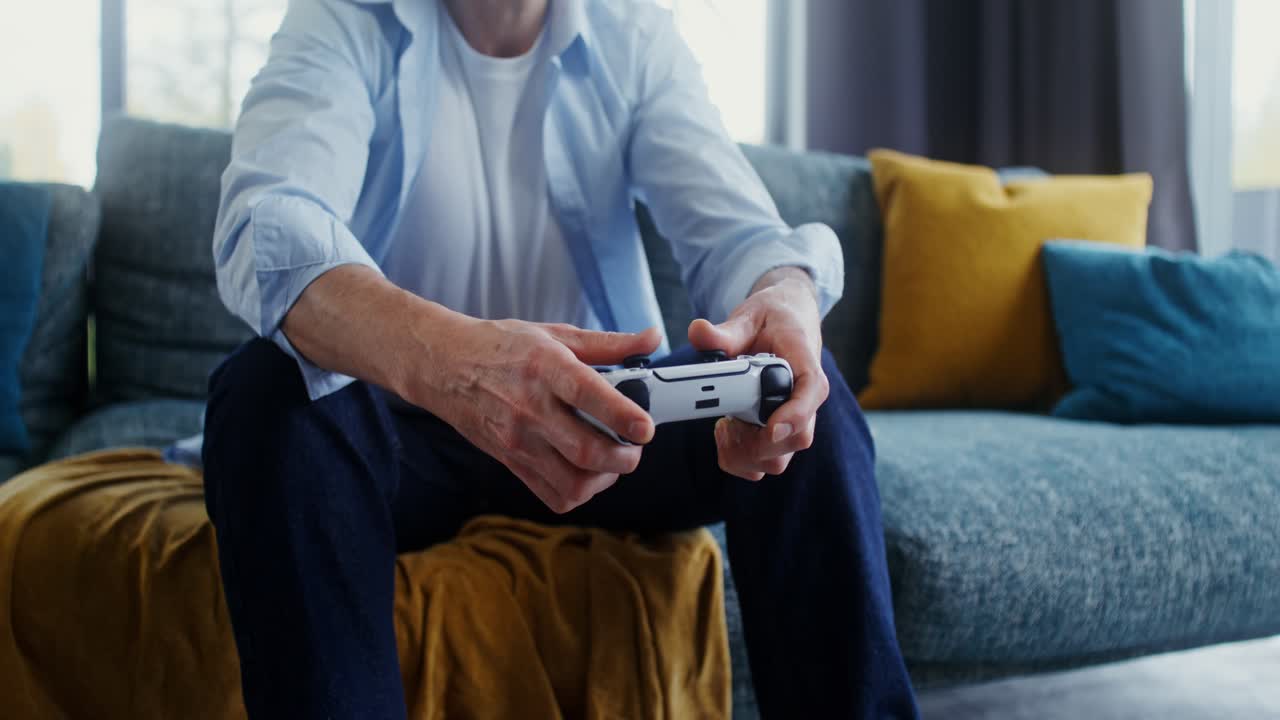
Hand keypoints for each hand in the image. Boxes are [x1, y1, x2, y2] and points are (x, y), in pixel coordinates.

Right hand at [404, 319, 661, 512]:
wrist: (444, 366)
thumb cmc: (502, 347)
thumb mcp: (554, 334)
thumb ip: (608, 343)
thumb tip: (652, 338)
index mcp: (545, 368)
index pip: (588, 396)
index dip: (623, 415)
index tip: (646, 427)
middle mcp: (531, 408)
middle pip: (586, 450)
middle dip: (624, 457)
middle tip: (635, 447)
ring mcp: (518, 441)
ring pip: (573, 482)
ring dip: (604, 479)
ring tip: (612, 461)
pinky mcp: (510, 462)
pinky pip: (554, 496)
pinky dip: (579, 492)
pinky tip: (586, 472)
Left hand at [688, 269, 827, 480]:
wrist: (787, 321)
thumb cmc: (773, 319)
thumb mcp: (750, 317)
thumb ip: (726, 331)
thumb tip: (698, 331)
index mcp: (806, 367)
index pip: (811, 394)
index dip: (794, 416)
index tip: (770, 428)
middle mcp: (806, 401)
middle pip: (796, 439)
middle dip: (756, 442)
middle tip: (726, 422)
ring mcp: (793, 422)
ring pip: (777, 459)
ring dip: (743, 453)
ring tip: (724, 425)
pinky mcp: (778, 435)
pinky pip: (762, 464)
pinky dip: (739, 458)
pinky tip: (726, 431)